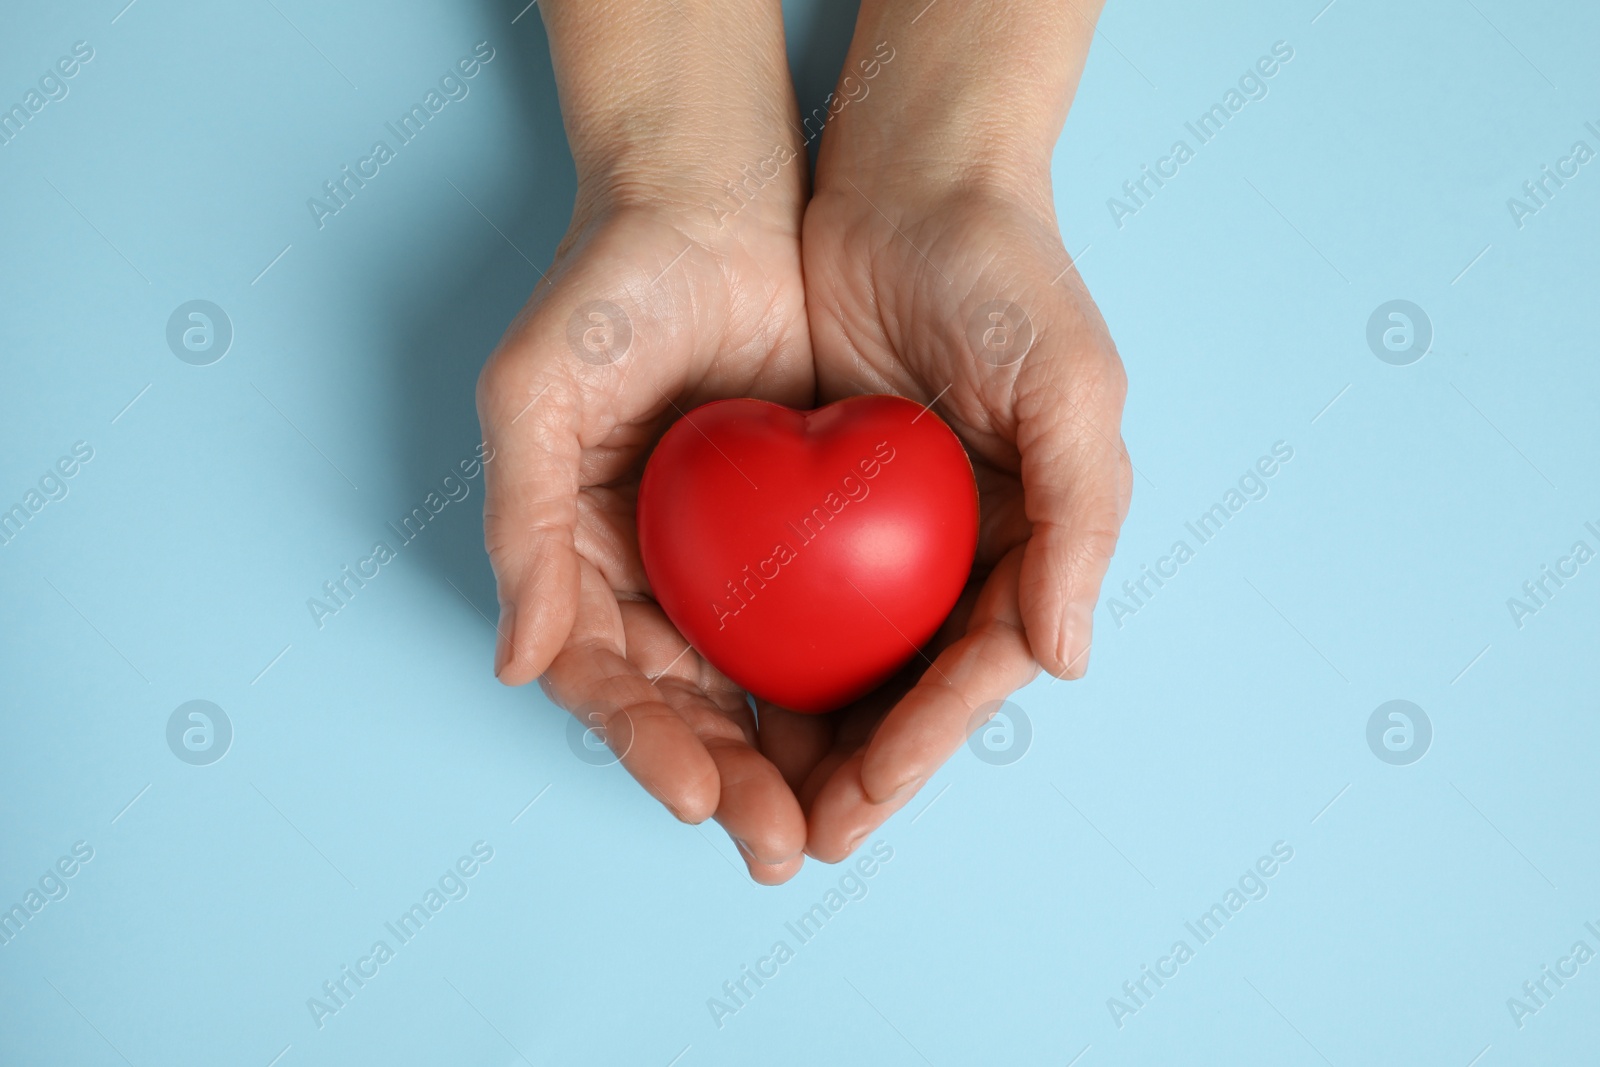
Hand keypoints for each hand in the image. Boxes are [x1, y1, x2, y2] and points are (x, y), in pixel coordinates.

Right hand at [478, 0, 816, 882]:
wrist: (716, 199)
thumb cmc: (611, 289)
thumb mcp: (536, 391)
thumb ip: (522, 525)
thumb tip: (517, 665)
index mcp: (584, 562)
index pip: (610, 681)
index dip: (647, 744)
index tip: (697, 794)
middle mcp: (658, 578)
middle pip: (693, 708)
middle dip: (734, 785)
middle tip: (779, 845)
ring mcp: (736, 564)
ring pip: (768, 688)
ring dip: (799, 763)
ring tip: (837, 824)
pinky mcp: (811, 535)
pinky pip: (834, 626)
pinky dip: (855, 683)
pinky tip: (887, 732)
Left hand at [782, 0, 1130, 860]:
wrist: (909, 178)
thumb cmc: (1005, 275)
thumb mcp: (1071, 385)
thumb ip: (1081, 520)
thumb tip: (1067, 659)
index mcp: (1028, 543)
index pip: (970, 671)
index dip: (915, 747)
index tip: (852, 810)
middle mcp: (956, 551)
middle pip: (900, 688)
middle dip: (849, 771)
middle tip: (787, 839)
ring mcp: (881, 532)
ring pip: (837, 660)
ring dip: (794, 735)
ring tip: (743, 800)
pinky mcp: (814, 500)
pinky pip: (783, 593)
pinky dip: (754, 651)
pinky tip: (709, 698)